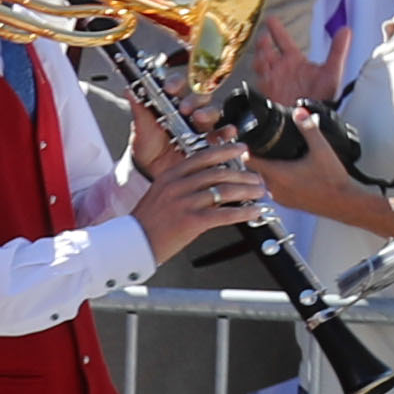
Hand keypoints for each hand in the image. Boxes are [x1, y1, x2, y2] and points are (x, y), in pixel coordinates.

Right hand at [139, 137, 276, 244]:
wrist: (133, 244)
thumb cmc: (147, 222)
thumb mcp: (161, 195)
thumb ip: (185, 186)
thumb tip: (215, 185)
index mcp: (169, 176)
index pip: (202, 157)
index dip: (225, 151)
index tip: (242, 150)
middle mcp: (176, 186)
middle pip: (218, 173)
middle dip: (243, 175)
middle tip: (257, 178)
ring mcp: (183, 203)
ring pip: (224, 191)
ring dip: (247, 191)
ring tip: (260, 193)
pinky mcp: (191, 221)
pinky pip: (224, 214)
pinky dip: (244, 212)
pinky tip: (254, 211)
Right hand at [244, 18, 329, 109]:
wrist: (314, 117)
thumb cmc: (324, 95)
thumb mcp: (333, 71)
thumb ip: (338, 50)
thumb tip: (346, 29)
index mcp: (294, 61)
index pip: (283, 41)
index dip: (277, 30)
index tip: (270, 19)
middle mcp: (281, 68)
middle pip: (267, 51)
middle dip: (264, 44)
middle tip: (265, 39)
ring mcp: (273, 79)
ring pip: (260, 63)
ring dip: (261, 58)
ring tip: (266, 56)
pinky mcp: (267, 92)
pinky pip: (259, 80)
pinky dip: (260, 75)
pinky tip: (264, 72)